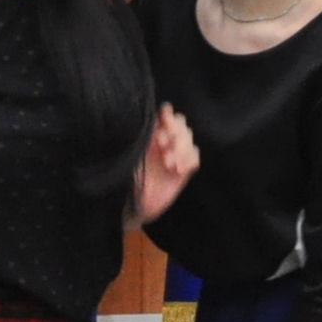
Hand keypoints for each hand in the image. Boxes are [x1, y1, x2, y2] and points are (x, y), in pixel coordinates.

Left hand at [135, 103, 198, 223]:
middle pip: (181, 124)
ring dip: (181, 149)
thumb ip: (139, 139)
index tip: (164, 120)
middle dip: (175, 133)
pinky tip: (177, 170)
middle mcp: (163, 142)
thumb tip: (150, 124)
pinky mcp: (183, 171)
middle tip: (162, 147)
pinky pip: (195, 158)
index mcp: (150, 135)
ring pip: (189, 139)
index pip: (165, 115)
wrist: (134, 206)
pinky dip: (189, 161)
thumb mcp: (129, 156)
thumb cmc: (126, 180)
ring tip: (169, 164)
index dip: (168, 115)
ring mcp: (175, 155)